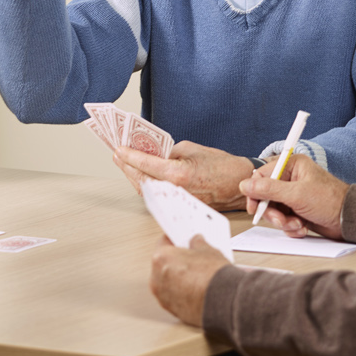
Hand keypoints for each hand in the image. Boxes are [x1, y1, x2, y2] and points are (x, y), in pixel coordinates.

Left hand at [113, 141, 256, 210]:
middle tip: (118, 155)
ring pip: (147, 191)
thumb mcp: (190, 148)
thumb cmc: (219, 164)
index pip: (145, 164)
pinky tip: (141, 176)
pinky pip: (157, 196)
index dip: (129, 156)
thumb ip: (167, 152)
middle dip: (127, 167)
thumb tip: (152, 154)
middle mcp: (174, 191)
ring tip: (125, 164)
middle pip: (141, 180)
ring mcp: (176, 201)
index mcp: (177, 174)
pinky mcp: (179, 206)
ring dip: (134, 177)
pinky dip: (147, 186)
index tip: (118, 149)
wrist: (238, 184)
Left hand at [149, 236, 228, 326]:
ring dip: (177, 278)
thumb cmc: (213, 277)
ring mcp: (162, 295)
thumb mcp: (208, 251)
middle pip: (163, 264)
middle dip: (176, 260)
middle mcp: (156, 278)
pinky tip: (195, 289)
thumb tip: (197, 242)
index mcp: (161, 258)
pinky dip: (181, 292)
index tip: (181, 240)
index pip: (163, 243)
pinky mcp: (170, 309)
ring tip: (196, 275)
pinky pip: (173, 296)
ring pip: (167, 281)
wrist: (223, 301)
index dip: (174, 240)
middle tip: (191, 258)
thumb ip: (198, 244)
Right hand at [242, 153, 349, 240]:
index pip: (261, 177)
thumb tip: (245, 184)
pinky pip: (283, 220)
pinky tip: (302, 227)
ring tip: (297, 224)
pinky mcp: (297, 210)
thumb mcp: (296, 194)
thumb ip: (269, 189)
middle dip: (273, 212)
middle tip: (281, 220)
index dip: (255, 193)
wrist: (349, 220)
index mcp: (291, 166)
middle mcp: (291, 179)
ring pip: (274, 211)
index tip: (255, 207)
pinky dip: (291, 227)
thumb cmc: (330, 201)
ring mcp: (293, 195)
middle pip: (265, 196)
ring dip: (283, 221)